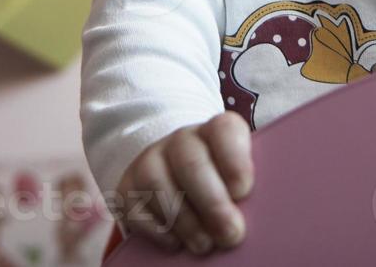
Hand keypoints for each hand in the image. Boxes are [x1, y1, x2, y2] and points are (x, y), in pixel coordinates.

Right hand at [114, 111, 252, 256]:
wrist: (177, 179)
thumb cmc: (221, 185)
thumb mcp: (237, 179)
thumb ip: (243, 190)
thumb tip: (247, 218)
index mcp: (215, 132)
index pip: (224, 130)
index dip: (234, 160)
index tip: (243, 191)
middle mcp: (181, 140)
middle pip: (191, 162)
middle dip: (212, 203)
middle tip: (231, 234)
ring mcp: (150, 161)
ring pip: (160, 184)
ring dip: (186, 221)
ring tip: (205, 245)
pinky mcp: (127, 188)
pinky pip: (137, 208)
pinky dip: (158, 230)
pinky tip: (177, 243)